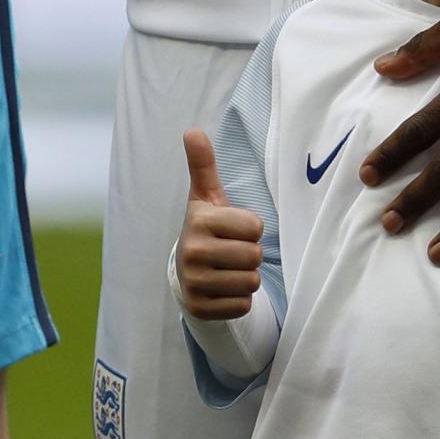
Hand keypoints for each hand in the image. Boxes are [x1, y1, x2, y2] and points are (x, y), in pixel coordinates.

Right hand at [176, 128, 263, 319]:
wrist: (185, 271)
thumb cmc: (206, 228)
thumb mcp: (205, 197)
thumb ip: (203, 165)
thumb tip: (192, 130)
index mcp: (198, 222)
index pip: (254, 227)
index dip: (251, 228)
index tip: (233, 229)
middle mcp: (192, 253)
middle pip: (254, 256)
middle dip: (250, 254)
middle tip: (231, 251)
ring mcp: (195, 283)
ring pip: (250, 282)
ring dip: (246, 277)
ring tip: (228, 269)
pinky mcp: (201, 309)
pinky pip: (242, 305)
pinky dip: (238, 299)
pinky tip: (223, 288)